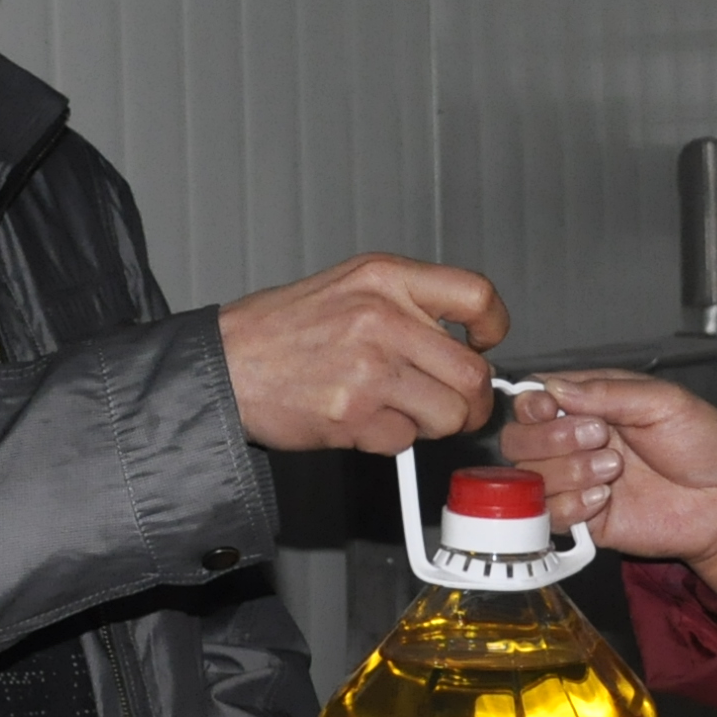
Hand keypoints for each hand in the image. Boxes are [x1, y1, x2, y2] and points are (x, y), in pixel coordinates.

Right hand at [220, 255, 505, 452]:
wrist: (224, 364)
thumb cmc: (280, 330)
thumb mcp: (347, 286)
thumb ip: (406, 304)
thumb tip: (460, 340)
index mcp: (384, 277)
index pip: (476, 295)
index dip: (492, 327)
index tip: (484, 343)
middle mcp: (382, 318)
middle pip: (472, 372)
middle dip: (471, 402)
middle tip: (455, 406)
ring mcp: (369, 368)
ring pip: (448, 414)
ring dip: (431, 423)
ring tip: (399, 410)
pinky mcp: (354, 414)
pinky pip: (403, 439)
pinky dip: (389, 438)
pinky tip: (361, 419)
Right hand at [498, 374, 716, 599]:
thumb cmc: (705, 444)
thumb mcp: (662, 401)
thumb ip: (606, 392)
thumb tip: (551, 387)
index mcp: (590, 404)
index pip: (533, 399)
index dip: (533, 405)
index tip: (552, 409)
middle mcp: (574, 442)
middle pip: (519, 439)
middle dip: (551, 439)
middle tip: (599, 438)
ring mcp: (576, 483)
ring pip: (529, 478)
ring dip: (568, 472)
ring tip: (613, 471)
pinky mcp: (584, 522)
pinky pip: (548, 517)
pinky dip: (570, 506)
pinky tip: (605, 500)